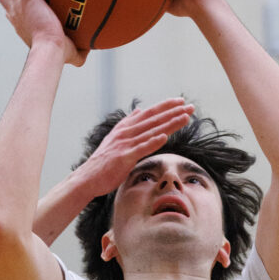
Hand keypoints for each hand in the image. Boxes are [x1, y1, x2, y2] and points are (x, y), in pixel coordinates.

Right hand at [74, 98, 194, 197]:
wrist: (88, 178)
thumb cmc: (103, 161)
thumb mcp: (114, 138)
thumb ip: (128, 123)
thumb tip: (138, 110)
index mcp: (125, 128)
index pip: (149, 113)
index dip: (165, 106)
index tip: (181, 101)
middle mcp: (125, 133)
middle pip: (153, 119)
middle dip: (173, 112)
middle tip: (190, 106)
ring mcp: (125, 144)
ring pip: (151, 131)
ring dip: (169, 124)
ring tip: (185, 118)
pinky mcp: (124, 158)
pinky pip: (141, 148)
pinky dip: (153, 142)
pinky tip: (165, 136)